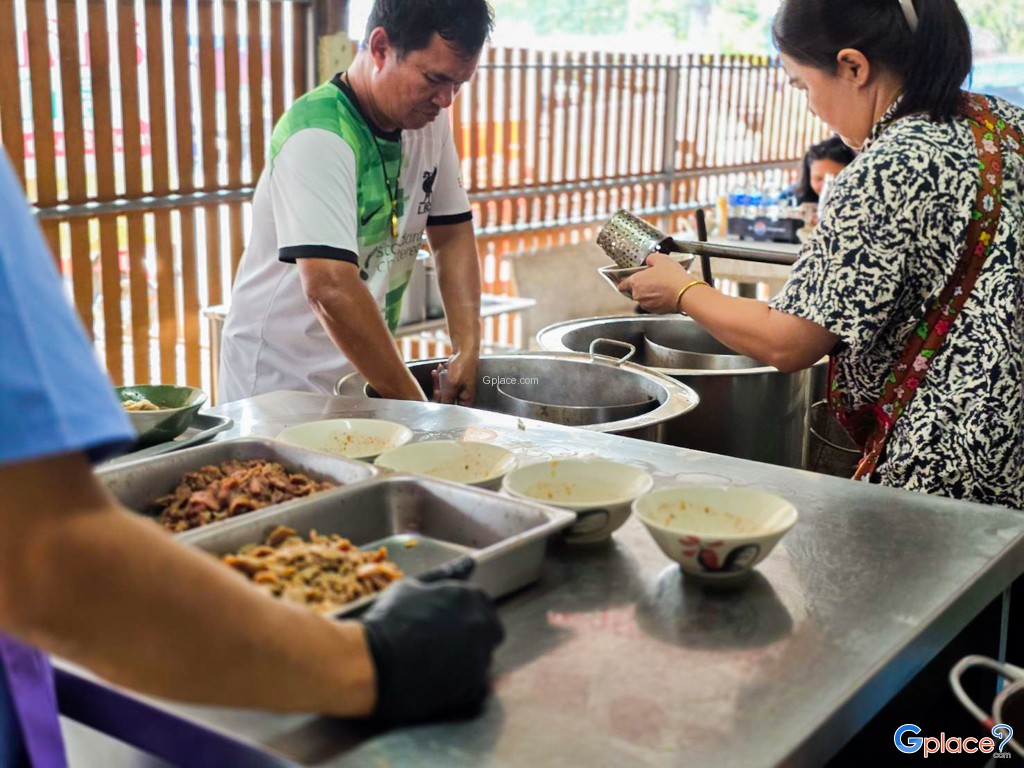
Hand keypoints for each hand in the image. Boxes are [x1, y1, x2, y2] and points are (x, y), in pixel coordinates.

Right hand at [361, 580, 504, 722]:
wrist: (373, 662)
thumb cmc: (387, 621)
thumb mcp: (409, 589)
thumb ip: (436, 584)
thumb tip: (454, 574)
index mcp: (467, 597)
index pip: (482, 603)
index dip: (467, 612)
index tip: (453, 621)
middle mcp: (480, 624)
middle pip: (491, 630)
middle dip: (476, 635)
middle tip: (449, 644)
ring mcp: (479, 655)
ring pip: (482, 658)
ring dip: (467, 660)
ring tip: (437, 664)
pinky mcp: (472, 685)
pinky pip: (473, 683)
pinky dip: (459, 683)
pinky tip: (437, 681)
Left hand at [432, 349, 477, 405]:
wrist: (464, 349)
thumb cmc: (462, 367)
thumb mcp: (452, 385)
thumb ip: (447, 399)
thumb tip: (442, 411)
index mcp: (467, 400)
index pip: (453, 410)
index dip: (443, 404)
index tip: (439, 394)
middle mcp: (464, 397)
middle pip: (447, 401)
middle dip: (440, 390)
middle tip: (438, 382)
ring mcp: (459, 389)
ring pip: (444, 391)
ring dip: (439, 381)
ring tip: (439, 372)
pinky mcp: (455, 382)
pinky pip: (444, 383)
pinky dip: (440, 377)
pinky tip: (439, 369)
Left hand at [618, 254, 701, 314]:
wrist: (685, 293)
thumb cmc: (672, 277)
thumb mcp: (661, 259)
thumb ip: (650, 258)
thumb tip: (649, 260)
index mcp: (635, 282)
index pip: (622, 285)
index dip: (623, 282)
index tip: (625, 281)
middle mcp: (638, 295)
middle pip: (634, 291)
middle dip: (641, 286)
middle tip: (652, 280)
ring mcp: (646, 305)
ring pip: (644, 299)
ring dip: (649, 294)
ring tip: (661, 287)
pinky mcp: (655, 311)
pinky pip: (653, 305)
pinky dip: (657, 301)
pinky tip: (665, 294)